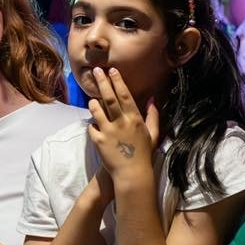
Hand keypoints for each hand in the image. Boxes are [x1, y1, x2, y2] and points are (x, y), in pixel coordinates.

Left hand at [86, 67, 160, 186]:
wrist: (132, 174)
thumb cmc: (144, 153)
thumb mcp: (153, 134)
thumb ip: (153, 116)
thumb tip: (152, 99)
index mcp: (135, 119)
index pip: (125, 95)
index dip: (117, 81)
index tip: (112, 70)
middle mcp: (121, 123)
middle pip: (109, 98)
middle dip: (102, 82)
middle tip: (96, 71)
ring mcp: (108, 131)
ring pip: (96, 110)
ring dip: (93, 102)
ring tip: (92, 98)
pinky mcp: (98, 141)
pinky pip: (91, 126)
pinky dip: (92, 124)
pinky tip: (95, 123)